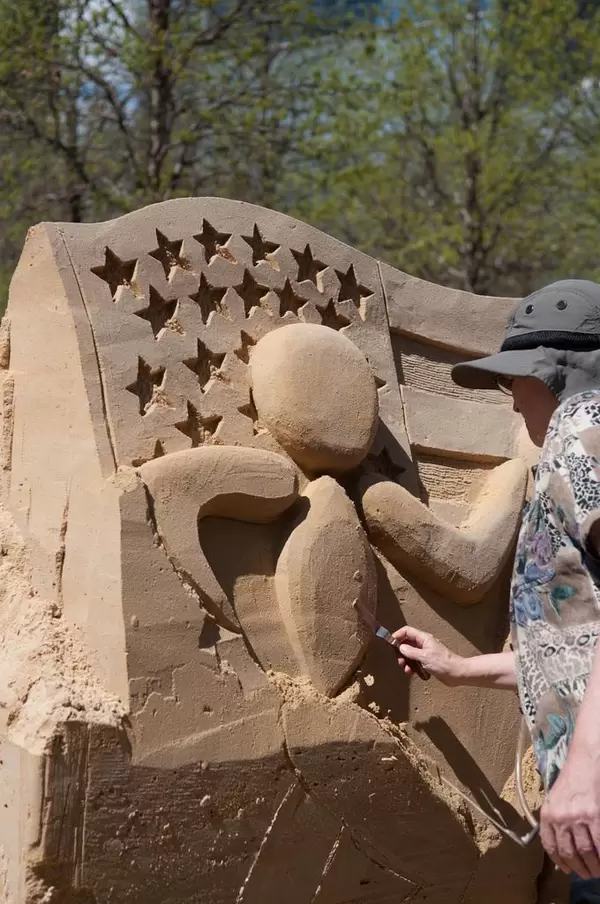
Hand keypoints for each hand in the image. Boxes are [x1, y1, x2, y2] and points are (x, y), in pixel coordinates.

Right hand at [391, 626, 463, 685]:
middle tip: (400, 662)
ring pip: (410, 654)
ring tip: (407, 670)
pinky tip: (414, 673)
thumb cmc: (443, 663)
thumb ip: (410, 651)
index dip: (398, 636)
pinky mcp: (428, 662)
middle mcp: (424, 644)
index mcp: (423, 638)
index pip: (407, 631)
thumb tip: (401, 647)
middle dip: (401, 652)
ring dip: (406, 662)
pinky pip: (416, 662)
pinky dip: (413, 667)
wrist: (457, 673)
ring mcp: (426, 653)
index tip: (391, 644)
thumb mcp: (424, 656)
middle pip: (407, 643)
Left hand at [540, 748, 599, 877]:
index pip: (550, 845)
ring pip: (585, 852)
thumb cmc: (571, 777)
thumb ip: (555, 819)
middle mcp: (561, 818)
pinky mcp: (595, 817)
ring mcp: (578, 818)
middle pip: (569, 852)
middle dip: (578, 868)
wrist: (586, 760)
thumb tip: (560, 843)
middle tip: (586, 874)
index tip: (567, 869)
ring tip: (596, 871)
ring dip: (592, 866)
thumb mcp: (555, 798)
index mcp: (548, 813)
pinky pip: (599, 844)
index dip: (559, 861)